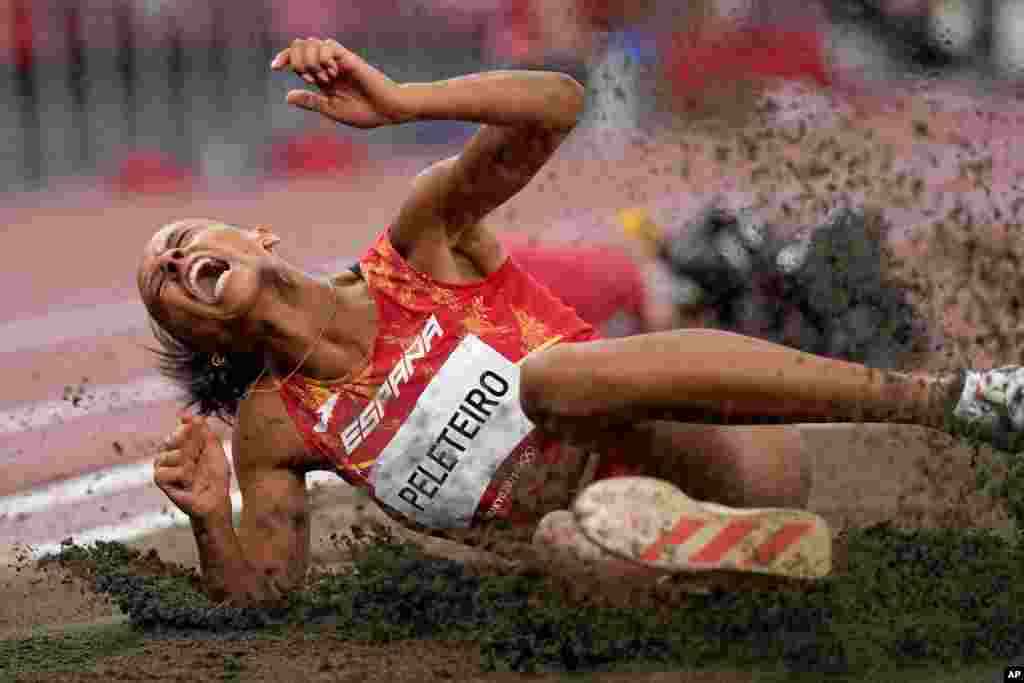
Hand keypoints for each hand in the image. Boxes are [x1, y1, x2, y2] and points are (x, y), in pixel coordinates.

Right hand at [154, 413, 231, 519]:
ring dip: (186, 463)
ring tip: (194, 473)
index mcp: (186, 443)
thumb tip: (191, 416)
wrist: (215, 499)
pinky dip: (179, 476)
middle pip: (174, 437)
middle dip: (191, 447)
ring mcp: (165, 465)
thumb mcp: (215, 451)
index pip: (184, 427)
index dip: (189, 427)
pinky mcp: (160, 479)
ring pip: (169, 453)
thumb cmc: (216, 476)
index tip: (195, 430)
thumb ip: (205, 433)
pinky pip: (164, 470)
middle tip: (199, 459)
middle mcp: (173, 451)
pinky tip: (186, 482)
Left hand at [270, 37, 413, 128]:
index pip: (296, 58)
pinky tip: (332, 72)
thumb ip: (311, 101)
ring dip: (310, 61)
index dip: (282, 58)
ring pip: (311, 42)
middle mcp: (327, 65)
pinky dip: (323, 57)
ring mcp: (337, 60)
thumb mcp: (331, 109)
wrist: (387, 110)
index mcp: (321, 77)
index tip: (274, 68)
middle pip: (299, 45)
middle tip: (311, 80)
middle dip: (296, 61)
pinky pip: (328, 45)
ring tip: (325, 78)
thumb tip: (287, 96)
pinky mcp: (349, 58)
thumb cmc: (364, 112)